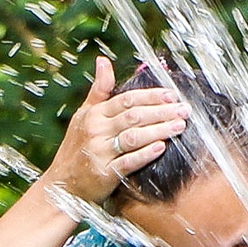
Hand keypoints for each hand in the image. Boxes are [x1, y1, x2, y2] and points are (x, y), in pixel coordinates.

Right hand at [41, 57, 187, 209]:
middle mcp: (96, 130)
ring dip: (159, 130)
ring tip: (179, 126)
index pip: (127, 100)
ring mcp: (100, 152)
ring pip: (133, 137)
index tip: (172, 94)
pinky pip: (128, 162)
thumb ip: (99, 90)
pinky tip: (161, 148)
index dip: (151, 96)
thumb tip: (103, 61)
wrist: (62, 185)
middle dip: (162, 112)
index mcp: (94, 115)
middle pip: (134, 116)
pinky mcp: (104, 174)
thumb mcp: (83, 115)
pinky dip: (145, 154)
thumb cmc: (76, 148)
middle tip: (184, 110)